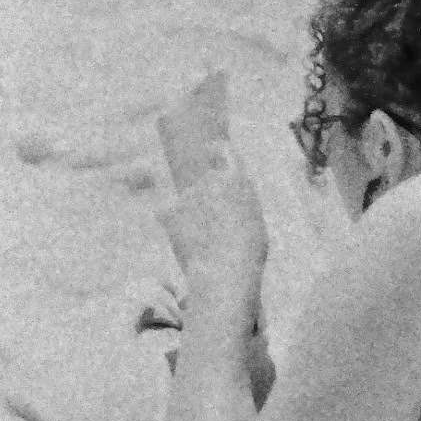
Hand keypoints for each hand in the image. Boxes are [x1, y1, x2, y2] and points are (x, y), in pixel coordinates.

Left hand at [156, 142, 267, 305]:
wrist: (225, 270)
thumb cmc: (247, 253)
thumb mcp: (254, 223)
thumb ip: (238, 204)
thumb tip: (226, 204)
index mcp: (238, 180)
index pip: (225, 151)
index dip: (216, 150)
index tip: (210, 151)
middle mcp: (212, 179)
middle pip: (204, 182)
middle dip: (204, 199)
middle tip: (212, 226)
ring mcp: (188, 193)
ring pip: (185, 201)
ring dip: (190, 216)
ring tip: (202, 243)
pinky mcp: (170, 209)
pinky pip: (166, 212)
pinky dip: (170, 223)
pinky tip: (183, 241)